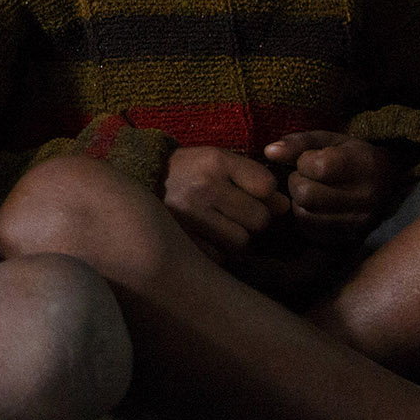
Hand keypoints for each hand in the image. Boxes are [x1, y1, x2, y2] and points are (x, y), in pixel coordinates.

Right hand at [163, 144, 288, 254]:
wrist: (135, 184)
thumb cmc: (185, 172)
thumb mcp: (216, 162)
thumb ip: (252, 178)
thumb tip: (284, 207)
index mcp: (214, 161)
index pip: (266, 186)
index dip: (263, 192)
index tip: (249, 191)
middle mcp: (202, 188)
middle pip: (259, 220)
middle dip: (252, 219)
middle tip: (233, 212)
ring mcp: (189, 217)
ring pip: (242, 242)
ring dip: (236, 238)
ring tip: (217, 225)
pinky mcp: (181, 241)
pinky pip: (220, 257)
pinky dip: (217, 251)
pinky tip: (203, 237)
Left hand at [265, 131, 403, 244]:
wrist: (384, 182)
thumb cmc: (349, 155)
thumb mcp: (327, 140)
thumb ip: (298, 143)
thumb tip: (269, 152)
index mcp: (364, 164)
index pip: (318, 167)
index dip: (304, 161)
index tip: (308, 159)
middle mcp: (366, 196)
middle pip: (306, 194)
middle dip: (296, 182)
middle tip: (304, 176)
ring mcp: (359, 221)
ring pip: (305, 216)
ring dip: (298, 202)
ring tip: (309, 191)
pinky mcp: (350, 238)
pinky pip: (310, 232)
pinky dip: (305, 218)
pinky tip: (314, 207)